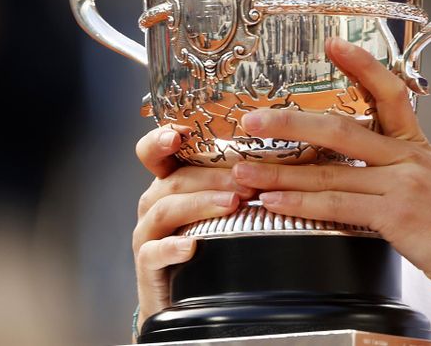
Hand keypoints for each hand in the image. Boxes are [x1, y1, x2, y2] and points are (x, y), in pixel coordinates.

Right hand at [132, 125, 257, 333]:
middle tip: (247, 181)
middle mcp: (155, 203)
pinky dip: (172, 247)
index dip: (162, 139)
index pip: (156, 154)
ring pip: (166, 209)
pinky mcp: (148, 264)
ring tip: (232, 204)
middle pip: (175, 179)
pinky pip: (153, 252)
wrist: (186, 298)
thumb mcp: (225, 208)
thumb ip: (240, 183)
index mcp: (172, 183)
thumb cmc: (213, 244)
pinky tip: (191, 247)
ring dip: (201, 203)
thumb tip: (282, 163)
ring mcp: (148, 233)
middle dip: (213, 176)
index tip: (181, 132)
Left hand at [230, 36, 430, 300]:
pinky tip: (274, 200)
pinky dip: (299, 203)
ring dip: (279, 171)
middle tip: (252, 119)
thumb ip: (396, 168)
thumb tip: (353, 167)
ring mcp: (402, 184)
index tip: (334, 45)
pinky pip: (337, 205)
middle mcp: (408, 157)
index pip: (389, 91)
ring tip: (244, 170)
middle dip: (289, 123)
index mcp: (417, 144)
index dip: (361, 65)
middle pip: (341, 128)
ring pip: (329, 171)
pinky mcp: (396, 214)